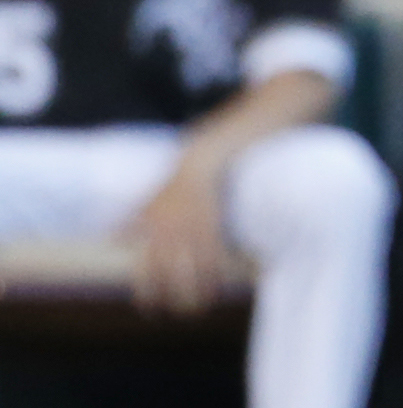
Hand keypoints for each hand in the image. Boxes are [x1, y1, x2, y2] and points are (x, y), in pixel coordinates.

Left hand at [126, 156, 233, 314]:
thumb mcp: (145, 206)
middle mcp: (169, 237)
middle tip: (180, 312)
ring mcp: (190, 233)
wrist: (197, 167)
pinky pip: (213, 259)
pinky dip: (215, 276)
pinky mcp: (211, 228)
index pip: (145, 276)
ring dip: (198, 294)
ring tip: (200, 306)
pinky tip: (216, 286)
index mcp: (151, 236)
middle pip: (170, 279)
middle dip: (176, 300)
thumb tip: (109, 241)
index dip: (149, 298)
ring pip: (194, 273)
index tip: (154, 310)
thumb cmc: (170, 189)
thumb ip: (128, 226)